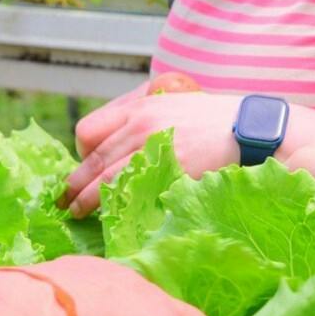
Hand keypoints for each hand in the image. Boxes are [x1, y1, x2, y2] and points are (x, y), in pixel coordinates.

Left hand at [62, 90, 243, 218]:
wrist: (250, 129)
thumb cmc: (215, 118)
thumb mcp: (174, 102)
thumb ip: (146, 115)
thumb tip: (121, 139)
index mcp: (140, 108)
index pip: (89, 130)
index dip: (79, 153)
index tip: (81, 166)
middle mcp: (141, 126)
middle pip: (93, 159)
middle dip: (74, 183)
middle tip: (64, 199)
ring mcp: (154, 151)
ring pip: (106, 179)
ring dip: (86, 199)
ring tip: (77, 212)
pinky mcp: (169, 173)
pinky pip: (132, 193)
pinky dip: (117, 204)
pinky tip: (113, 214)